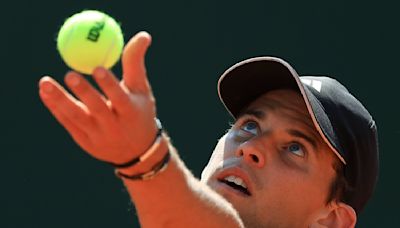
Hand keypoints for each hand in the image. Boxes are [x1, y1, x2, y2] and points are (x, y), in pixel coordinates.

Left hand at [38, 32, 157, 163]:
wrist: (136, 150)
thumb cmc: (139, 112)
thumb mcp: (141, 90)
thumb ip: (135, 63)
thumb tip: (142, 35)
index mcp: (131, 112)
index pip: (120, 98)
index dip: (109, 85)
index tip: (98, 68)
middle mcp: (115, 127)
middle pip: (97, 109)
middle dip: (84, 93)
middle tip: (70, 74)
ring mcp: (98, 137)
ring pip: (77, 118)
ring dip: (60, 101)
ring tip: (44, 83)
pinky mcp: (85, 142)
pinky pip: (68, 123)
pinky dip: (55, 108)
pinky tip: (45, 93)